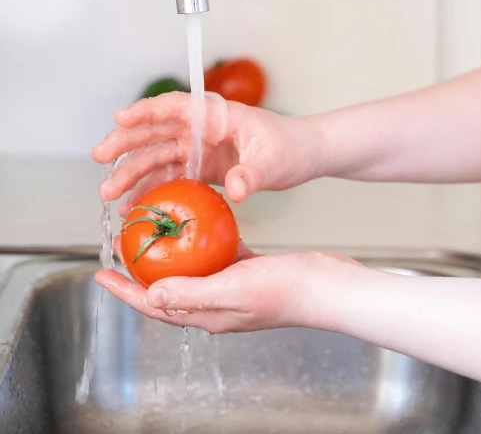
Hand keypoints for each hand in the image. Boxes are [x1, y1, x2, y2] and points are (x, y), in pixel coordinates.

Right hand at [93, 92, 321, 216]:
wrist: (304, 157)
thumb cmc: (291, 147)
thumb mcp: (273, 161)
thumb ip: (253, 174)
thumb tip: (236, 188)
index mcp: (216, 115)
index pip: (176, 106)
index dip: (147, 111)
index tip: (121, 118)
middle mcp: (202, 129)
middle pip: (157, 131)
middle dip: (127, 143)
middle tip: (100, 156)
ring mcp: (200, 148)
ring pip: (157, 157)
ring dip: (132, 172)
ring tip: (110, 193)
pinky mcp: (202, 168)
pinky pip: (169, 177)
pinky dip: (150, 190)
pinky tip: (133, 205)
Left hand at [95, 239, 362, 333]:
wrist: (326, 285)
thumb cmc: (285, 290)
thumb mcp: (233, 289)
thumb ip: (190, 294)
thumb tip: (151, 296)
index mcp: (207, 314)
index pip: (154, 304)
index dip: (125, 291)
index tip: (100, 273)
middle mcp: (215, 304)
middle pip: (166, 286)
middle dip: (140, 270)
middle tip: (123, 245)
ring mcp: (232, 287)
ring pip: (190, 269)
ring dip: (169, 253)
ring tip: (155, 230)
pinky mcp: (248, 271)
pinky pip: (216, 254)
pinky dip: (204, 239)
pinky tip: (202, 220)